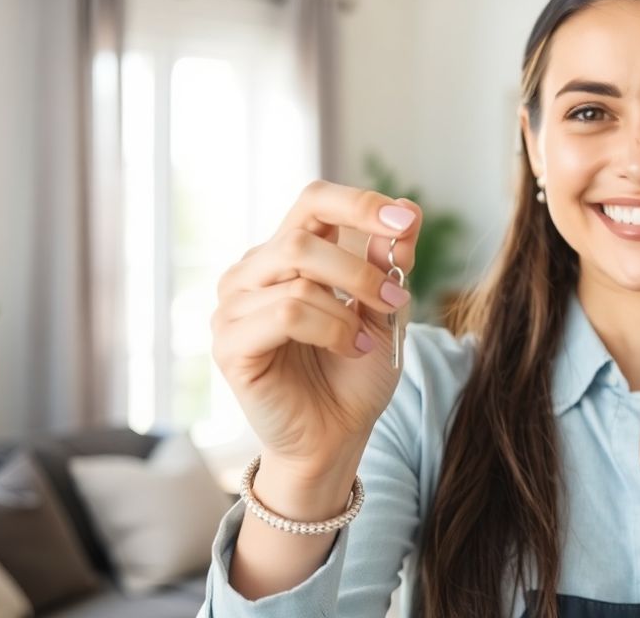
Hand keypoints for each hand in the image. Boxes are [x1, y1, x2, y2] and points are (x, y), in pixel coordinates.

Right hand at [211, 180, 420, 483]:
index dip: (359, 203)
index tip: (405, 221)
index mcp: (285, 255)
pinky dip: (330, 329)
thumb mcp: (384, 311)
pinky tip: (349, 350)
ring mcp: (233, 308)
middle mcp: (251, 273)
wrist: (336, 438)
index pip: (313, 201)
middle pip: (302, 237)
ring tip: (367, 341)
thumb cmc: (354, 374)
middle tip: (395, 298)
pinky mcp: (230, 345)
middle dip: (359, 268)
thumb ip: (389, 262)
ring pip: (298, 278)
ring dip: (348, 309)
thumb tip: (409, 210)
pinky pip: (286, 314)